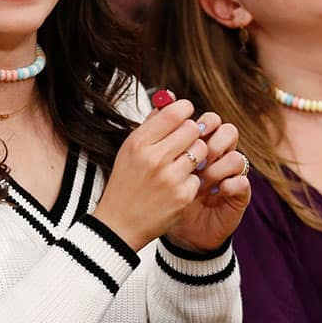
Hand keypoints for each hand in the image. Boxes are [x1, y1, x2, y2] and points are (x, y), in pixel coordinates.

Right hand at [92, 96, 209, 250]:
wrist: (119, 224)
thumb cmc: (125, 183)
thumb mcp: (129, 150)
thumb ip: (152, 123)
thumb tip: (171, 98)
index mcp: (139, 143)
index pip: (175, 113)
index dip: (185, 110)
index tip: (186, 114)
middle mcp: (154, 158)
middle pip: (192, 129)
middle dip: (192, 133)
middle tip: (185, 141)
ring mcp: (170, 178)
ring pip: (201, 150)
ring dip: (196, 155)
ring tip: (182, 163)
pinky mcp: (183, 196)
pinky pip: (200, 176)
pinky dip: (191, 180)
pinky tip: (177, 185)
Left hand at [165, 114, 250, 251]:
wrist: (175, 230)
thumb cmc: (165, 194)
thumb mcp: (160, 160)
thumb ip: (163, 129)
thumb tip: (166, 95)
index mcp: (202, 143)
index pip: (211, 121)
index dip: (202, 123)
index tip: (187, 133)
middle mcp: (219, 156)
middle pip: (228, 133)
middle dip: (212, 142)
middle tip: (196, 156)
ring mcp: (230, 175)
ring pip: (236, 157)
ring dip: (218, 166)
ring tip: (202, 179)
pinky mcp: (237, 196)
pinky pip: (242, 183)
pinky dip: (230, 184)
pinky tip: (215, 191)